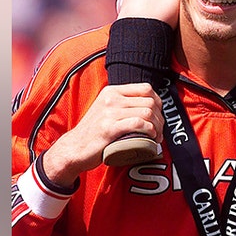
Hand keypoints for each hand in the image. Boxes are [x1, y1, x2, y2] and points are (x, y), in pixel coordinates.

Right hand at [41, 83, 163, 184]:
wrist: (75, 147)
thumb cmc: (94, 131)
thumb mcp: (107, 108)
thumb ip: (124, 103)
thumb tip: (150, 105)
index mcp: (112, 91)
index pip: (146, 88)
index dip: (158, 102)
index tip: (158, 116)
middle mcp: (111, 98)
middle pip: (149, 101)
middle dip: (160, 118)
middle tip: (159, 132)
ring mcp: (109, 112)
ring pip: (147, 113)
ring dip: (157, 127)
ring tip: (156, 137)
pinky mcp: (109, 128)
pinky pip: (138, 124)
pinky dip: (149, 131)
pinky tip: (150, 138)